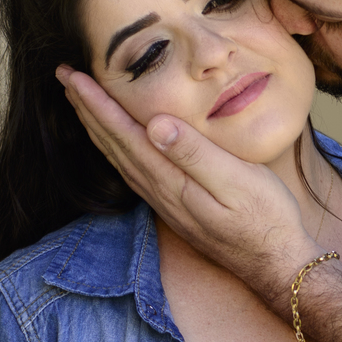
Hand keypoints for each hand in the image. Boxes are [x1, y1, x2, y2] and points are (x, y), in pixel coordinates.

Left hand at [57, 68, 315, 295]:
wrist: (278, 265)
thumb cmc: (267, 220)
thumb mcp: (239, 181)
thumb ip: (196, 153)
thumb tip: (155, 125)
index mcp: (172, 180)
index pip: (124, 133)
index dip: (97, 103)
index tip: (73, 76)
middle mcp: (160, 193)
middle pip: (113, 145)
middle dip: (87, 110)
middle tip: (63, 78)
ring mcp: (166, 204)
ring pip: (119, 160)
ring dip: (97, 130)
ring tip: (81, 104)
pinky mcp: (177, 210)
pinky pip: (133, 173)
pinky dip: (116, 151)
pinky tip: (116, 146)